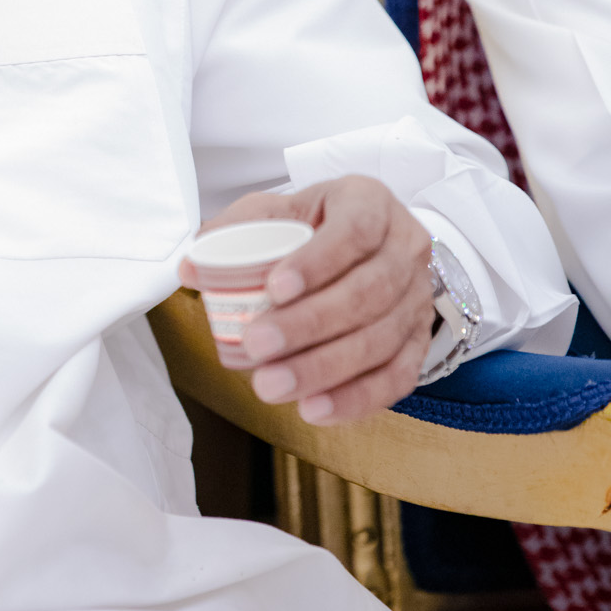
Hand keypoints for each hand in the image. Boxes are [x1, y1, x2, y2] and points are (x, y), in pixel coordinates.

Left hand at [179, 176, 433, 425]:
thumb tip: (191, 268)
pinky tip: (315, 408)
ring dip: (325, 367)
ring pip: (382, 338)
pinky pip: (397, 376)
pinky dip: (356, 397)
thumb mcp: (276, 212)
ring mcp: (418, 297)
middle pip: (368, 291)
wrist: (364, 246)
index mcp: (370, 202)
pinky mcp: (419, 340)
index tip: (274, 288)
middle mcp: (405, 247)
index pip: (355, 229)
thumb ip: (233, 231)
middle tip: (257, 345)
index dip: (318, 261)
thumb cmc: (313, 226)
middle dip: (309, 324)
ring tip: (273, 384)